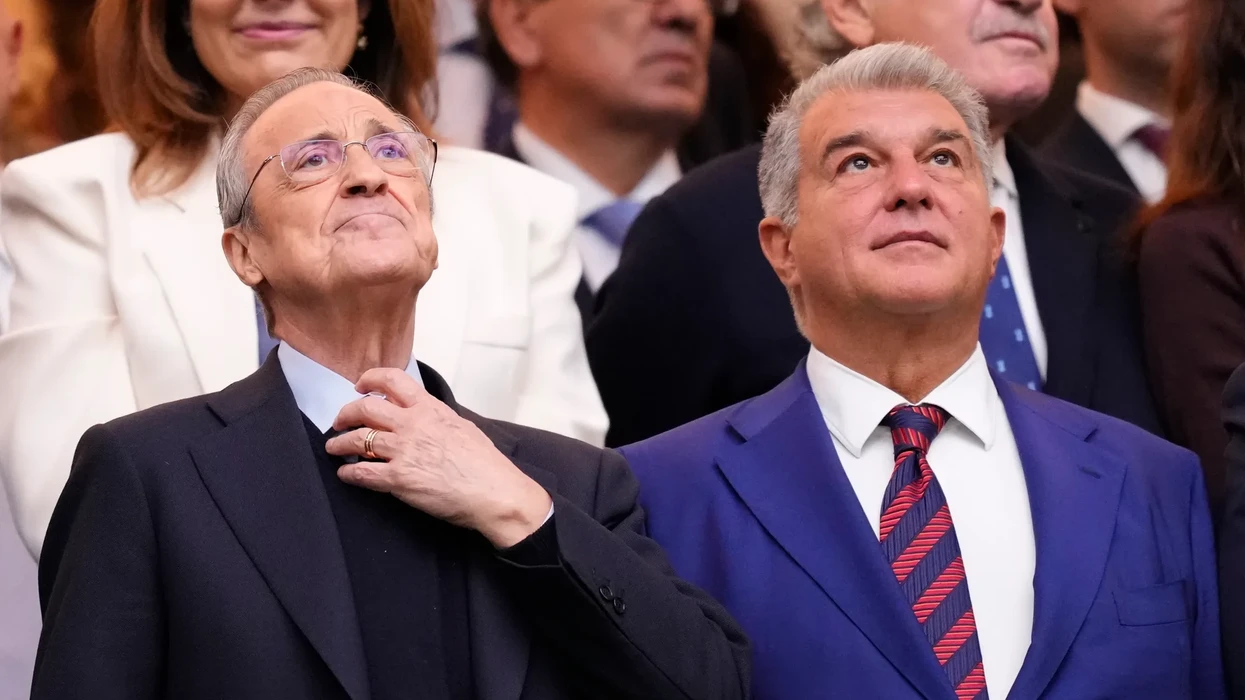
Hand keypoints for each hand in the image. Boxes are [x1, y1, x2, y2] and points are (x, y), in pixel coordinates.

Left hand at [325, 368, 552, 547]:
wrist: (494, 492)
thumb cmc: (485, 463)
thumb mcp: (462, 426)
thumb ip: (437, 417)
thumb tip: (425, 415)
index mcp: (430, 409)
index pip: (392, 380)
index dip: (370, 378)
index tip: (360, 385)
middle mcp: (412, 425)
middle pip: (364, 409)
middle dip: (345, 414)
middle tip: (339, 422)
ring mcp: (403, 451)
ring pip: (356, 440)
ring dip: (339, 443)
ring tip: (334, 448)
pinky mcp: (398, 479)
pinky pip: (361, 473)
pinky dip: (348, 473)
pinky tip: (346, 474)